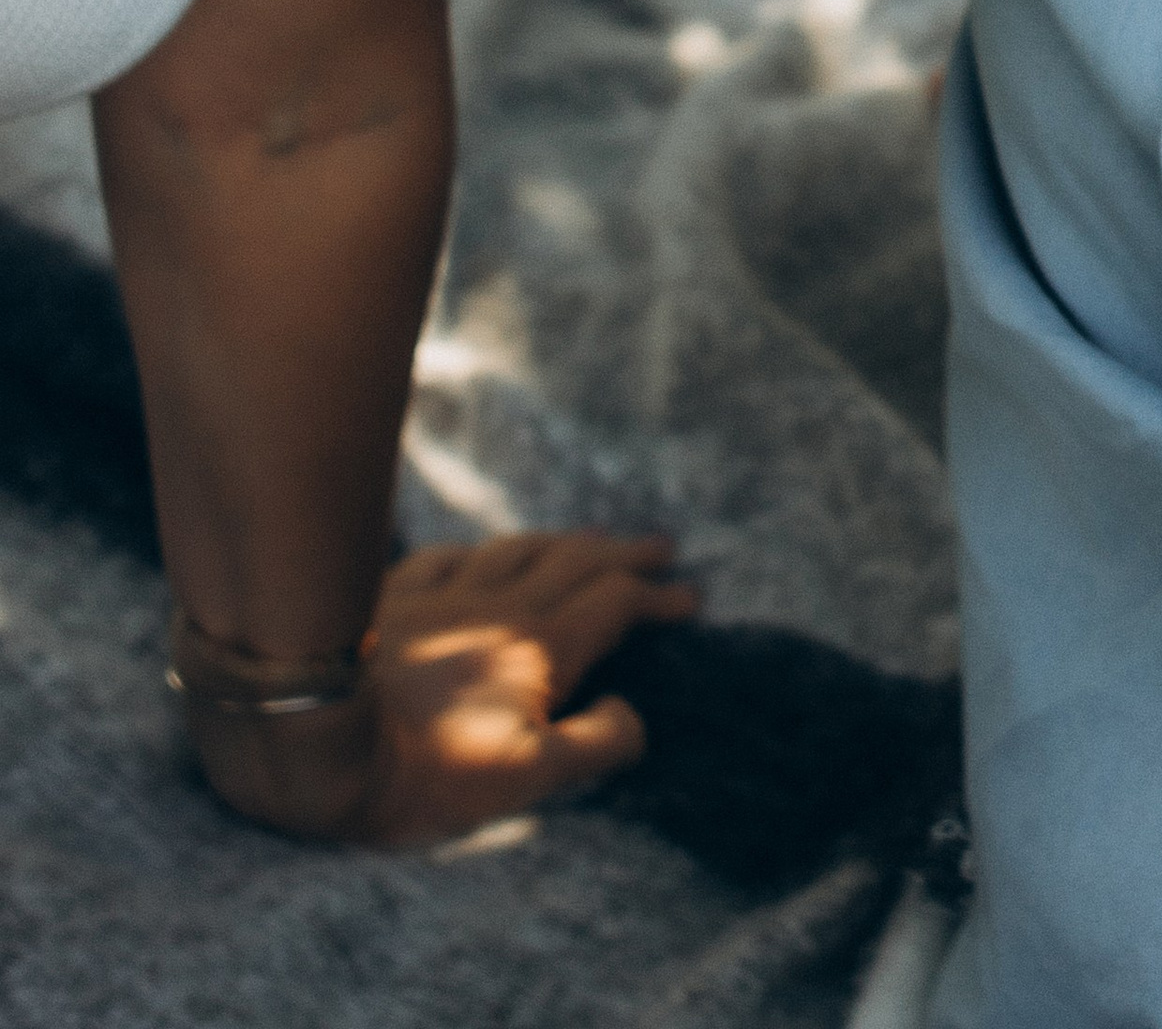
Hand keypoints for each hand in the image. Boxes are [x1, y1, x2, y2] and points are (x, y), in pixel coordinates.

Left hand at [188, 533, 696, 846]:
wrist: (313, 733)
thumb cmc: (422, 772)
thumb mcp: (523, 782)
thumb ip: (591, 746)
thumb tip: (632, 713)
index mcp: (543, 647)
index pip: (615, 604)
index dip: (657, 596)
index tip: (689, 597)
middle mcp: (502, 606)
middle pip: (576, 561)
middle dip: (623, 553)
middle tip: (660, 546)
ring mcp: (446, 593)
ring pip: (519, 549)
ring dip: (563, 541)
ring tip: (585, 539)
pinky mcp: (394, 594)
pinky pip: (452, 555)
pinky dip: (484, 550)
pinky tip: (479, 552)